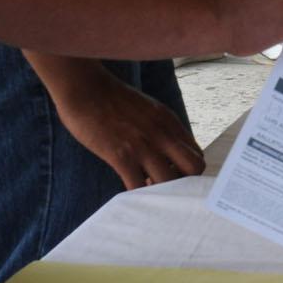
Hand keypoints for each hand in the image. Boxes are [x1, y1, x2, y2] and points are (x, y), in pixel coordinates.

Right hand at [50, 61, 205, 188]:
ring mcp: (143, 145)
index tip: (174, 177)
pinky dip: (137, 195)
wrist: (85, 88)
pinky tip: (130, 191)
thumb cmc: (112, 100)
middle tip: (165, 189)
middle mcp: (162, 134)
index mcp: (170, 122)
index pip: (196, 154)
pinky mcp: (121, 155)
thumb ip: (161, 130)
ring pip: (169, 182)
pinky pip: (138, 186)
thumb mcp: (148, 110)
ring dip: (160, 192)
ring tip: (146, 191)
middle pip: (193, 168)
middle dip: (184, 184)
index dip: (188, 172)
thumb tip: (167, 156)